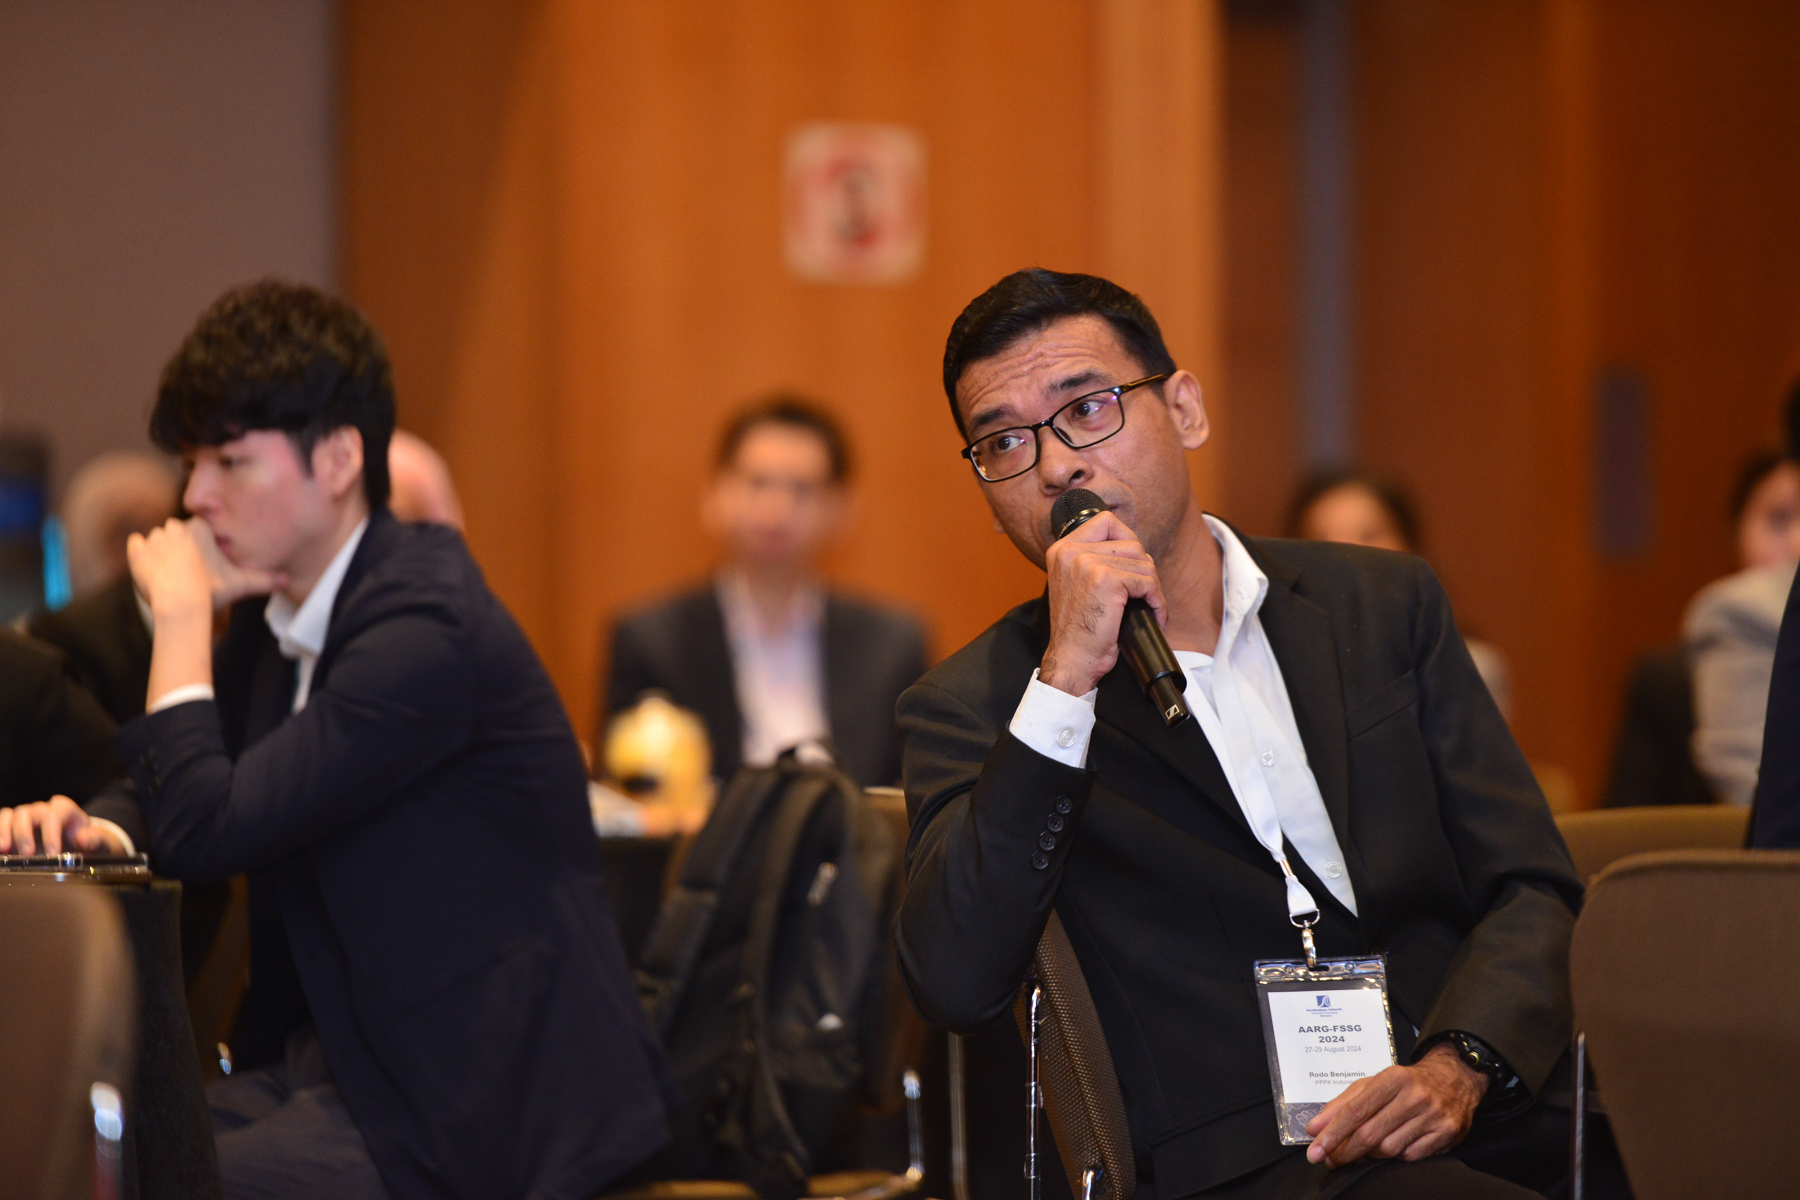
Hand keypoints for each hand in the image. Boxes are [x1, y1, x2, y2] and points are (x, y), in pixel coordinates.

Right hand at [0, 796, 125, 855]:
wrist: (77, 844)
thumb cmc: (87, 842)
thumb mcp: (99, 841)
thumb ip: (96, 839)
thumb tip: (83, 839)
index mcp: (65, 810)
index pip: (54, 815)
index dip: (52, 833)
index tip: (53, 854)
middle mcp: (43, 810)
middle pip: (28, 813)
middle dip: (25, 834)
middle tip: (28, 855)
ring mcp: (26, 817)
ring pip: (11, 815)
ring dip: (4, 831)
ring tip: (5, 849)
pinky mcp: (13, 826)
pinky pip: (1, 821)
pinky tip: (0, 849)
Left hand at [128, 517, 283, 617]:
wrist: (180, 605)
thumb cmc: (212, 592)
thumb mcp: (242, 584)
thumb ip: (264, 580)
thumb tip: (287, 581)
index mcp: (199, 528)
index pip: (198, 528)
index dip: (201, 545)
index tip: (203, 561)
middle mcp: (175, 527)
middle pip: (177, 531)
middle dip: (181, 545)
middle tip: (188, 568)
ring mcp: (154, 538)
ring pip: (158, 538)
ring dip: (162, 550)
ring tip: (170, 572)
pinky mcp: (137, 551)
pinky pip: (136, 543)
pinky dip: (141, 553)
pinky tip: (151, 566)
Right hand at [1039, 509, 1167, 695]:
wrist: (1071, 659)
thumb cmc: (1078, 630)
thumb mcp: (1076, 585)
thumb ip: (1093, 561)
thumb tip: (1134, 550)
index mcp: (1061, 549)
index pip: (1106, 522)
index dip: (1128, 540)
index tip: (1133, 565)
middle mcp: (1071, 551)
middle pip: (1131, 543)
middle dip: (1144, 570)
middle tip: (1143, 595)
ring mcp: (1087, 563)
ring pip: (1143, 562)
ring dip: (1153, 588)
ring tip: (1149, 608)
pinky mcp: (1105, 580)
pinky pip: (1147, 581)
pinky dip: (1157, 601)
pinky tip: (1154, 615)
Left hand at [1304, 1041, 1486, 1166]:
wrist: (1455, 1079)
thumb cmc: (1407, 1083)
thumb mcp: (1373, 1083)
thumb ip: (1342, 1104)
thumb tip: (1315, 1128)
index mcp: (1393, 1078)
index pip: (1355, 1111)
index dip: (1332, 1133)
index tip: (1315, 1149)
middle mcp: (1414, 1096)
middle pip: (1370, 1134)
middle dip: (1345, 1151)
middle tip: (1330, 1159)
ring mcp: (1433, 1116)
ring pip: (1389, 1148)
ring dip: (1369, 1154)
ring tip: (1363, 1150)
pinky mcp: (1446, 1133)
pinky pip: (1410, 1156)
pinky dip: (1396, 1156)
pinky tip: (1392, 1147)